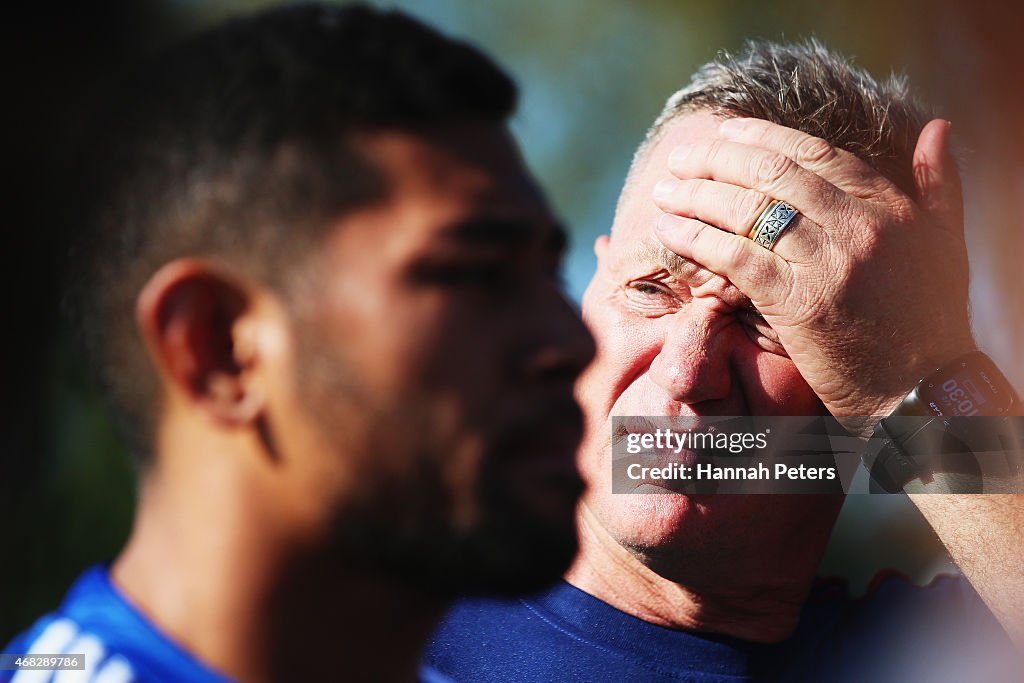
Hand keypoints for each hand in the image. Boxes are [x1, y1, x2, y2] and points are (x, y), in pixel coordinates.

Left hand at [652, 118, 974, 431]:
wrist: (923, 389)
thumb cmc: (931, 320)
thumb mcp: (946, 243)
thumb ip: (938, 185)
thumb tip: (937, 126)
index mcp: (889, 206)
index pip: (815, 154)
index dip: (764, 137)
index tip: (727, 131)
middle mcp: (858, 226)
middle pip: (772, 174)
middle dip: (717, 158)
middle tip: (681, 157)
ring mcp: (828, 263)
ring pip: (748, 210)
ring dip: (696, 195)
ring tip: (665, 190)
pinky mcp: (799, 303)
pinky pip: (735, 258)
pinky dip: (696, 239)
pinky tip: (667, 231)